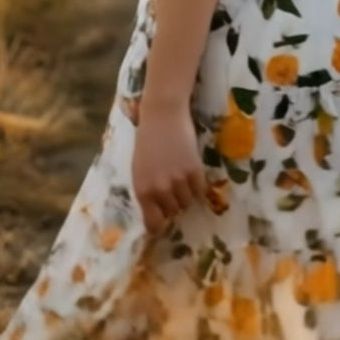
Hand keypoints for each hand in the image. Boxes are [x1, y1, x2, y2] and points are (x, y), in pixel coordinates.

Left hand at [131, 97, 207, 233]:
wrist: (162, 115)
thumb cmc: (147, 141)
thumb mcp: (139, 169)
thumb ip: (147, 191)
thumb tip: (157, 213)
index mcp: (142, 190)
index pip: (153, 223)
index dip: (159, 224)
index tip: (163, 222)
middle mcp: (159, 190)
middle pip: (173, 212)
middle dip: (173, 202)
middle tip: (171, 184)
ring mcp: (178, 181)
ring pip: (187, 202)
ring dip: (186, 192)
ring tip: (180, 173)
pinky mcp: (194, 171)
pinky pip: (199, 190)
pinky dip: (197, 184)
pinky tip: (190, 169)